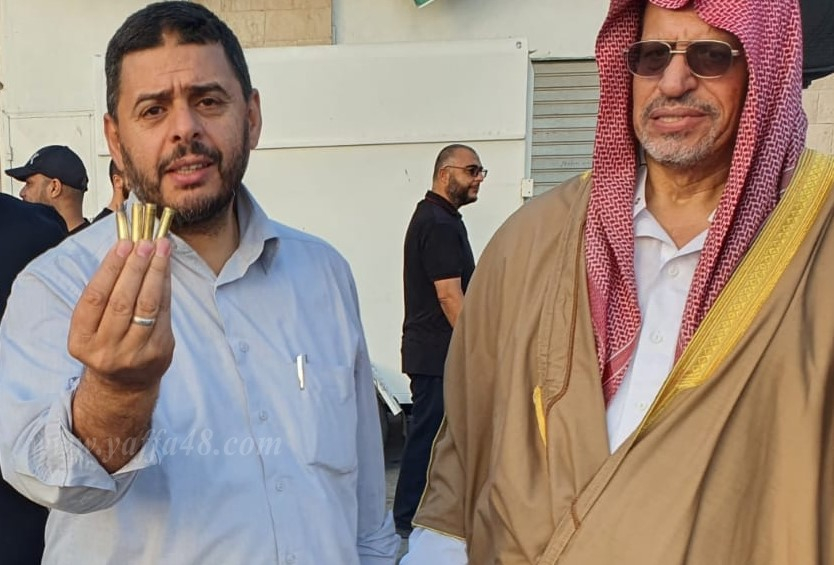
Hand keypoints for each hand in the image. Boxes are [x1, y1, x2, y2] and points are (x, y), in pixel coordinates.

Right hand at [68, 238, 173, 390]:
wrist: (124, 383)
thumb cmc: (107, 342)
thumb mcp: (92, 325)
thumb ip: (105, 291)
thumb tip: (126, 247)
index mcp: (81, 340)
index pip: (95, 298)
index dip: (110, 268)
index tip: (123, 244)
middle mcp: (105, 349)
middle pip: (122, 301)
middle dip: (135, 267)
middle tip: (145, 242)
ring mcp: (134, 353)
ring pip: (146, 306)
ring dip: (155, 273)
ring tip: (161, 248)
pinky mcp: (158, 352)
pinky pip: (164, 313)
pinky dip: (165, 287)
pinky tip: (166, 268)